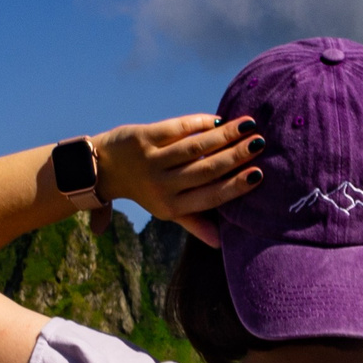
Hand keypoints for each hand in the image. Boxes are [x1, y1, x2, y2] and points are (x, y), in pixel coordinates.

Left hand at [92, 114, 268, 246]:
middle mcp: (160, 186)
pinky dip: (201, 122)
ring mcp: (151, 161)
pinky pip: (178, 128)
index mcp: (170, 207)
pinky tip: (219, 118)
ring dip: (224, 135)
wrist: (102, 168)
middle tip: (260, 143)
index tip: (259, 174)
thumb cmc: (145, 189)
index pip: (210, 196)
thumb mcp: (167, 209)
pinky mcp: (143, 137)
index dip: (236, 186)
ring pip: (195, 147)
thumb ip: (194, 222)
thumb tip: (220, 243)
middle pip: (206, 170)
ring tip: (248, 126)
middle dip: (236, 156)